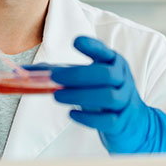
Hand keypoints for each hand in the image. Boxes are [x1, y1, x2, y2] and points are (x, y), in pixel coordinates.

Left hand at [49, 36, 165, 154]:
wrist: (136, 124)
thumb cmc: (106, 96)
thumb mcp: (93, 80)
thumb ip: (66, 74)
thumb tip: (29, 73)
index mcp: (115, 64)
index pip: (105, 52)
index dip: (92, 46)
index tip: (75, 41)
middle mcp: (123, 80)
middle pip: (105, 74)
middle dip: (78, 75)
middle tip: (55, 78)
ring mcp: (125, 102)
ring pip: (107, 96)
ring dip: (80, 95)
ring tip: (57, 96)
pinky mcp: (122, 123)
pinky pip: (108, 120)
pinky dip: (88, 117)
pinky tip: (71, 114)